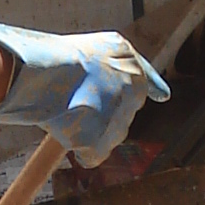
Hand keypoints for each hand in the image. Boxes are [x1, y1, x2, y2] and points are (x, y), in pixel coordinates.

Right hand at [0, 19, 170, 165]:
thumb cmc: (50, 59)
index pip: (146, 78)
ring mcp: (121, 113)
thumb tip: (101, 89)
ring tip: (66, 113)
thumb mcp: (85, 51)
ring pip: (111, 133)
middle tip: (78, 103)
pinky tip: (66, 133)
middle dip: (106, 111)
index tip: (163, 96)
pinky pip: (95, 154)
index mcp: (126, 58)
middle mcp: (131, 85)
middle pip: (126, 108)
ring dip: (92, 129)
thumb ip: (101, 67)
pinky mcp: (105, 139)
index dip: (154, 87)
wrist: (41, 74)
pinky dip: (81, 149)